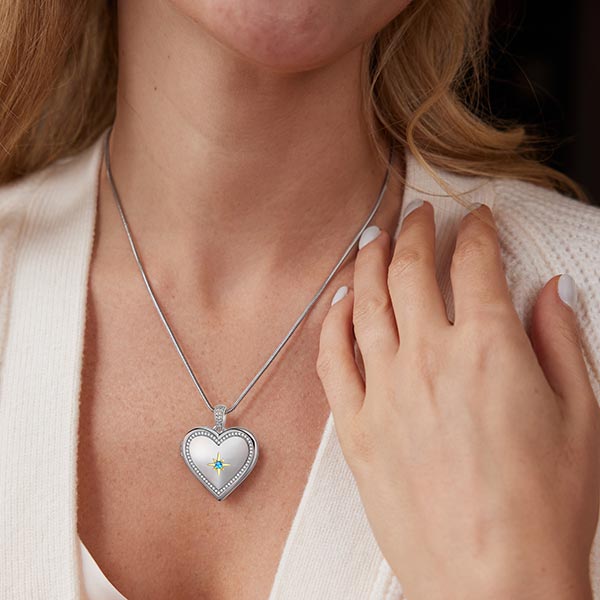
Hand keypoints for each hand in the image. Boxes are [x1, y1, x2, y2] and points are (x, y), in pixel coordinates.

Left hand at [317, 200, 599, 599]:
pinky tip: (340, 298)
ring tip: (373, 235)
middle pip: (411, 269)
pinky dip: (333, 318)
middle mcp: (429, 359)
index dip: (476, 230)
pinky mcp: (355, 426)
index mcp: (489, 350)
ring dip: (369, 259)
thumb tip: (550, 291)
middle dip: (415, 229)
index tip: (477, 219)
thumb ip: (560, 342)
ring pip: (366, 301)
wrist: (492, 582)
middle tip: (418, 212)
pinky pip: (332, 356)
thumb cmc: (544, 508)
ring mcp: (384, 391)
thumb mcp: (581, 417)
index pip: (474, 263)